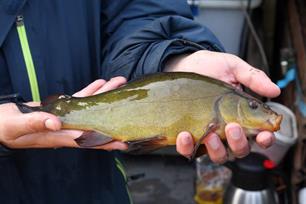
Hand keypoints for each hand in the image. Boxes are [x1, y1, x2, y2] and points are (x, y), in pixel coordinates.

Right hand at [0, 77, 127, 150]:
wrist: (0, 122)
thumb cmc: (6, 127)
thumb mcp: (18, 126)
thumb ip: (36, 123)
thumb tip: (57, 123)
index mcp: (58, 137)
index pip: (87, 141)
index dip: (106, 142)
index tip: (124, 142)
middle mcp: (66, 129)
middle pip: (95, 122)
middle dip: (114, 114)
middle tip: (130, 102)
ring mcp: (65, 118)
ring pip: (90, 107)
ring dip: (105, 95)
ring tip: (119, 82)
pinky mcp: (60, 108)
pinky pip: (79, 100)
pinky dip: (90, 91)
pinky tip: (100, 82)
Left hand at [165, 50, 279, 162]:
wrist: (182, 64)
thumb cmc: (208, 67)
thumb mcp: (232, 67)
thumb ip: (252, 77)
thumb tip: (274, 90)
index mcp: (241, 116)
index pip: (258, 135)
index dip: (264, 139)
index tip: (264, 135)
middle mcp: (226, 129)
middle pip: (239, 149)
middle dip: (239, 143)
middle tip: (232, 127)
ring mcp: (207, 134)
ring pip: (218, 155)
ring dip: (216, 149)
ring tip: (210, 134)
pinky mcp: (188, 136)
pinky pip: (189, 150)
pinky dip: (188, 147)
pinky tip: (185, 134)